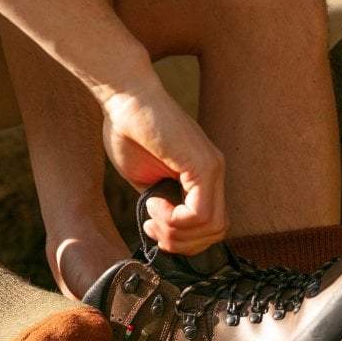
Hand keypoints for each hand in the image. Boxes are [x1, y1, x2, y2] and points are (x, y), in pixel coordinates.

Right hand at [102, 78, 227, 255]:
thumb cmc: (128, 130)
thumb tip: (166, 229)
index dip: (182, 239)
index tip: (151, 227)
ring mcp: (213, 168)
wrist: (125, 98)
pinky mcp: (204, 165)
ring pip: (212, 227)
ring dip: (175, 232)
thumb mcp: (145, 178)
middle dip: (181, 243)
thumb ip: (161, 201)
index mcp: (202, 175)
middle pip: (216, 231)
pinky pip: (201, 214)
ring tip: (151, 213)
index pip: (210, 225)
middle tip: (151, 228)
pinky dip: (175, 220)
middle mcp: (214, 172)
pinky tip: (154, 203)